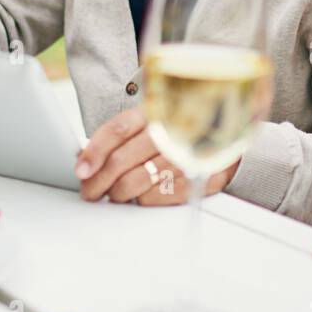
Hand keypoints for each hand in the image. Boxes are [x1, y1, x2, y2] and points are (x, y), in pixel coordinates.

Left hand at [75, 107, 239, 205]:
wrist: (230, 139)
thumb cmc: (183, 131)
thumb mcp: (156, 121)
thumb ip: (126, 135)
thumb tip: (88, 157)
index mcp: (156, 111)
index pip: (116, 130)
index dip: (94, 151)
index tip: (80, 170)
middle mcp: (170, 131)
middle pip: (121, 160)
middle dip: (98, 181)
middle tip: (89, 191)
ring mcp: (185, 155)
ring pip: (135, 182)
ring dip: (117, 193)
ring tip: (112, 195)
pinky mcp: (197, 179)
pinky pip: (155, 197)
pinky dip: (141, 199)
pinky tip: (138, 196)